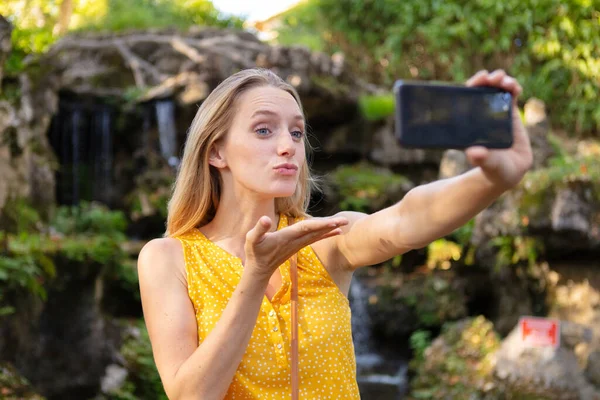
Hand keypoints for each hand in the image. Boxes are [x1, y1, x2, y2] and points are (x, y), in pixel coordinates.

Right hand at [243, 216, 347, 280]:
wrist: (259, 270)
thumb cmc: (254, 252)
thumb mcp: (252, 239)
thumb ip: (259, 229)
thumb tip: (265, 219)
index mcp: (286, 237)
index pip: (306, 228)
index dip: (319, 224)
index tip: (332, 221)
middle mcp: (295, 241)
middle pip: (315, 231)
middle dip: (330, 225)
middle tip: (346, 221)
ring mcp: (297, 244)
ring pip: (317, 235)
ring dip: (330, 228)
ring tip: (344, 224)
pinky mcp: (298, 245)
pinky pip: (314, 238)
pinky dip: (325, 233)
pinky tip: (335, 230)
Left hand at [465, 69, 533, 188]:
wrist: (508, 172)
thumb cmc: (493, 169)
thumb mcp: (488, 164)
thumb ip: (482, 159)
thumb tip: (473, 153)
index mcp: (469, 123)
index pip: (467, 99)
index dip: (472, 87)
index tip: (479, 80)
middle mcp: (480, 115)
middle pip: (481, 91)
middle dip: (487, 80)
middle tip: (493, 77)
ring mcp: (494, 113)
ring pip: (496, 90)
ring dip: (501, 81)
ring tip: (506, 82)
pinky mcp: (509, 113)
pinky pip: (510, 96)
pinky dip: (513, 88)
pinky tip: (516, 88)